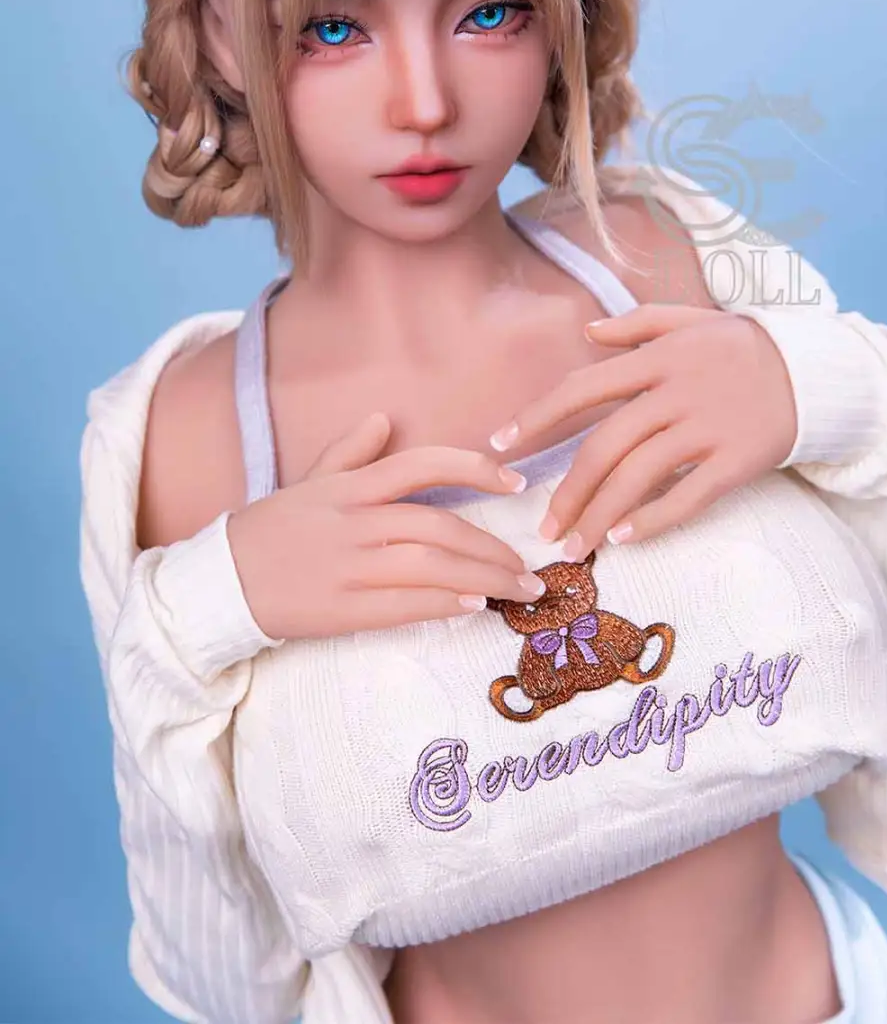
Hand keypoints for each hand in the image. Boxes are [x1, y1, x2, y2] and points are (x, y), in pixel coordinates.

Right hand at [226, 413, 546, 639]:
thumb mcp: (307, 482)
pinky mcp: (342, 609)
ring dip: (483, 579)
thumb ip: (348, 452)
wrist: (218, 583)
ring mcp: (348, 567)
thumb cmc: (268, 531)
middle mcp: (354, 522)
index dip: (475, 469)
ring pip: (431, 567)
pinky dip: (445, 604)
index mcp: (350, 487)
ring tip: (516, 590)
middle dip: (492, 548)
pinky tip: (474, 608)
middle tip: (528, 565)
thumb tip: (383, 418)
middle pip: (439, 526)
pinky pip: (406, 605)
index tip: (515, 482)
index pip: (422, 465)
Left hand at [489, 305, 797, 556]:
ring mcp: (705, 429)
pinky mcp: (735, 462)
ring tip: (574, 546)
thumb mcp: (689, 320)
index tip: (500, 445)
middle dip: (567, 492)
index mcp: (655, 359)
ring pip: (638, 478)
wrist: (812, 370)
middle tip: (544, 526)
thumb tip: (586, 333)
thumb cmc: (741, 347)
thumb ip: (635, 324)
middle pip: (604, 446)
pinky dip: (653, 521)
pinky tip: (624, 540)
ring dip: (599, 516)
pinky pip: (686, 498)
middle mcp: (675, 393)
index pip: (581, 389)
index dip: (537, 418)